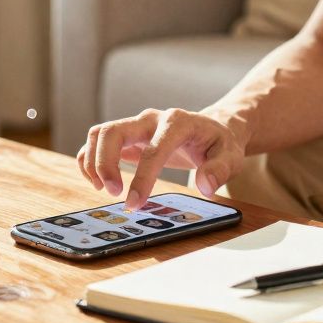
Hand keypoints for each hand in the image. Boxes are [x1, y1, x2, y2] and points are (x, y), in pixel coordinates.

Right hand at [76, 108, 247, 210]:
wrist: (214, 127)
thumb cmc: (220, 143)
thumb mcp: (232, 156)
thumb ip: (220, 170)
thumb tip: (205, 186)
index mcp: (177, 123)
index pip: (153, 149)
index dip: (142, 177)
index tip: (134, 203)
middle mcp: (151, 119)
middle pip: (113, 132)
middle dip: (105, 164)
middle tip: (113, 193)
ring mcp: (136, 125)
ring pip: (100, 133)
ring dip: (93, 161)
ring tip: (103, 188)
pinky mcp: (127, 135)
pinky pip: (98, 140)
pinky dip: (90, 159)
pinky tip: (99, 181)